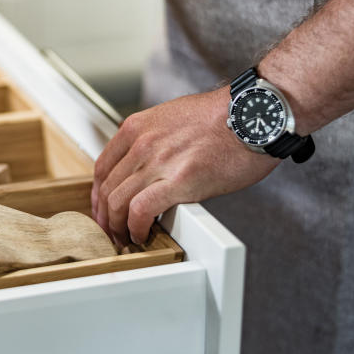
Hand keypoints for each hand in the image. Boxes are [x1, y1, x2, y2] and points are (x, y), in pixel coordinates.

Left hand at [90, 87, 278, 246]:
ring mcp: (158, 161)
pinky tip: (142, 235)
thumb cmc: (226, 117)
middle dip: (105, 215)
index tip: (103, 207)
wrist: (255, 115)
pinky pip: (141, 210)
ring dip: (117, 226)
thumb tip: (148, 163)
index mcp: (138, 127)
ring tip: (126, 238)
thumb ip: (155, 139)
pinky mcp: (179, 181)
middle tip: (111, 231)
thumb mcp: (175, 117)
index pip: (102, 167)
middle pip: (106, 187)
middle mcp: (142, 142)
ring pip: (117, 201)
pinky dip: (135, 228)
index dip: (98, 194)